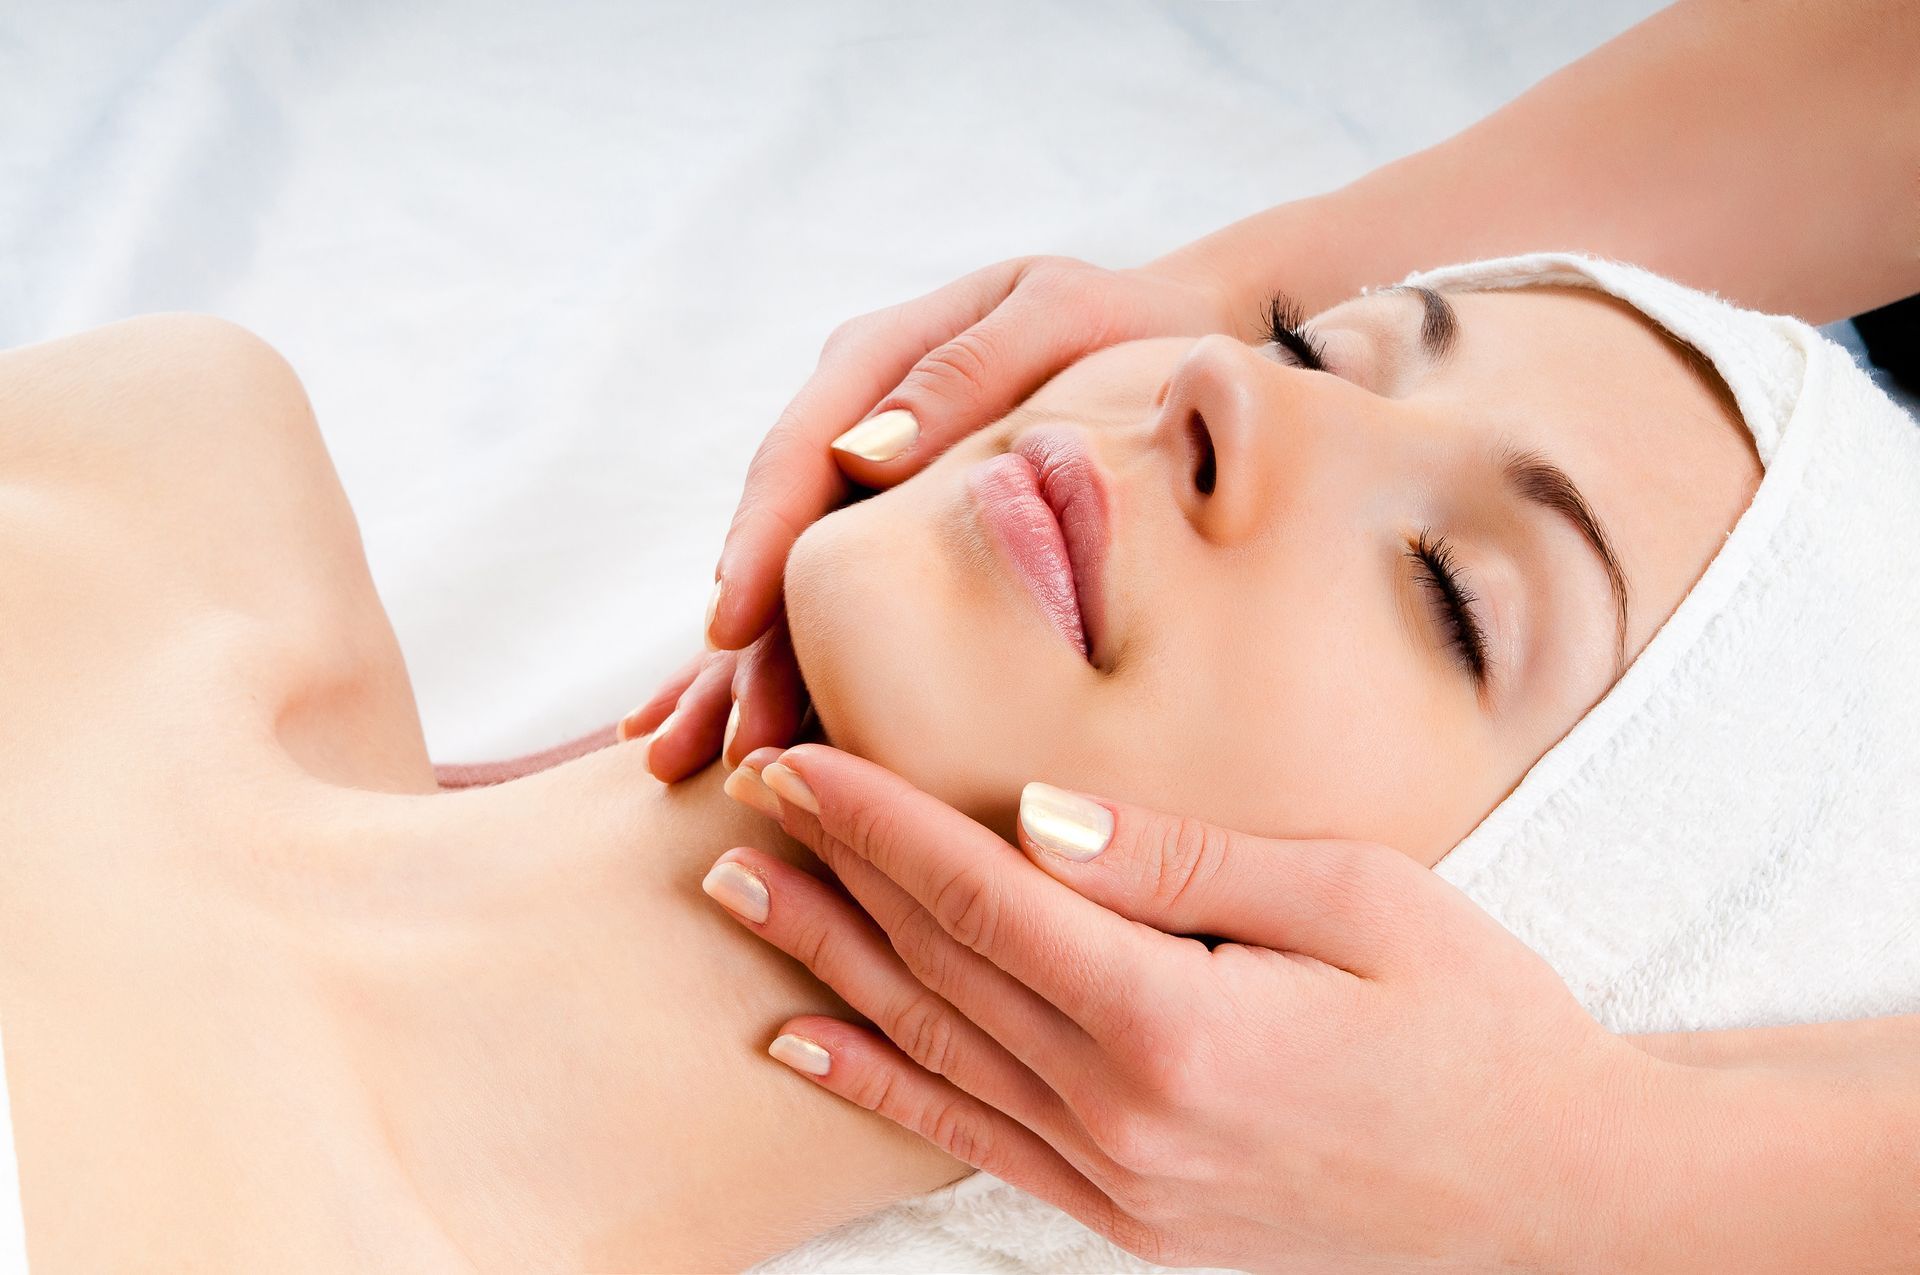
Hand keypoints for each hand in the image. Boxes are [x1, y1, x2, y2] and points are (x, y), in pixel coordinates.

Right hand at [633, 257, 1236, 774]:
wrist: (1172, 340)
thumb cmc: (1122, 326)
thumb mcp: (1057, 319)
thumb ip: (966, 372)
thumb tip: (865, 455)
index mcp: (875, 363)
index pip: (798, 456)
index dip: (762, 541)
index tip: (736, 621)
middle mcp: (850, 428)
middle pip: (779, 539)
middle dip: (747, 641)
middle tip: (738, 733)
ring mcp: (863, 491)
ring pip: (793, 587)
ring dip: (746, 673)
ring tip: (705, 758)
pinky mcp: (894, 540)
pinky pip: (834, 607)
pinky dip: (783, 667)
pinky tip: (733, 731)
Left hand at [707, 745, 1677, 1271]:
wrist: (1556, 1199)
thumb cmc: (1482, 1028)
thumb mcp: (1362, 901)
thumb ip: (1186, 861)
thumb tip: (1039, 814)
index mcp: (1180, 1025)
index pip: (986, 901)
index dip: (879, 825)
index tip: (801, 761)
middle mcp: (1125, 1117)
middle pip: (938, 971)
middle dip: (831, 875)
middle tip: (743, 798)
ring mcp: (1120, 1181)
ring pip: (933, 1053)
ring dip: (826, 969)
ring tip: (738, 897)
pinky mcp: (1130, 1214)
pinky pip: (974, 1142)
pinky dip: (882, 1089)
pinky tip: (809, 1048)